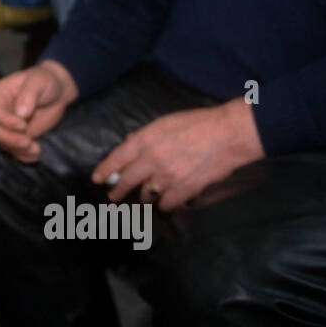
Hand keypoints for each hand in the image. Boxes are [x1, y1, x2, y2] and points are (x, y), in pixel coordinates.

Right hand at [0, 60, 78, 162]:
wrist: (58, 93)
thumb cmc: (46, 81)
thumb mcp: (39, 81)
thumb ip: (29, 94)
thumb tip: (20, 113)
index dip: (6, 121)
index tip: (23, 125)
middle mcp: (0, 111)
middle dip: (10, 139)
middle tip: (28, 142)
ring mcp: (7, 126)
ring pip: (3, 143)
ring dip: (18, 150)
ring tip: (36, 149)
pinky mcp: (17, 136)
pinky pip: (14, 150)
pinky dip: (23, 156)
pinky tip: (35, 155)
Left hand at [91, 100, 265, 210]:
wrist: (228, 134)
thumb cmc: (198, 122)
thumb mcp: (165, 122)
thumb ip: (145, 135)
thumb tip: (130, 143)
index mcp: (145, 140)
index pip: (117, 158)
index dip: (105, 170)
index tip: (97, 179)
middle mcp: (152, 160)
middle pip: (127, 181)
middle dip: (118, 191)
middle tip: (112, 198)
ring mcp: (168, 177)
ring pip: (146, 196)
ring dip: (144, 198)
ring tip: (143, 199)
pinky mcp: (184, 190)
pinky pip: (167, 204)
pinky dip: (165, 204)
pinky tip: (166, 203)